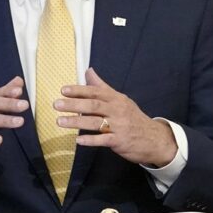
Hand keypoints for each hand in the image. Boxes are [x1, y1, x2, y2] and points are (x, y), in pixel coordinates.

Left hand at [55, 68, 176, 166]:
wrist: (155, 138)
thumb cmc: (132, 117)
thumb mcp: (119, 99)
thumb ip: (101, 86)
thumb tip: (88, 70)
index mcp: (115, 98)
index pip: (95, 91)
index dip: (79, 90)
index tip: (63, 90)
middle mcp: (117, 110)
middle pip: (93, 105)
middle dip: (74, 104)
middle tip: (57, 104)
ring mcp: (119, 126)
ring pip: (95, 122)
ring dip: (76, 121)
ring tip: (60, 121)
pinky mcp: (120, 141)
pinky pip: (103, 140)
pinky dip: (90, 140)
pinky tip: (78, 140)